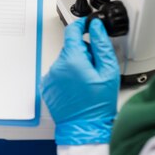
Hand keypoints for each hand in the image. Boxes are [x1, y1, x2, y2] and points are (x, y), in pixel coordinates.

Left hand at [41, 18, 119, 144]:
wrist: (85, 128)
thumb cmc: (98, 104)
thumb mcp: (108, 72)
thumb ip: (101, 45)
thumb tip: (96, 27)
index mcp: (71, 60)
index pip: (72, 31)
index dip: (82, 25)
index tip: (88, 25)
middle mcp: (57, 66)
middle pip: (70, 48)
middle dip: (83, 53)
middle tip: (95, 69)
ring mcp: (50, 77)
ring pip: (65, 61)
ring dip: (75, 65)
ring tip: (87, 83)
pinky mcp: (47, 86)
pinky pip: (58, 73)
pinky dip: (67, 76)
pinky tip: (77, 88)